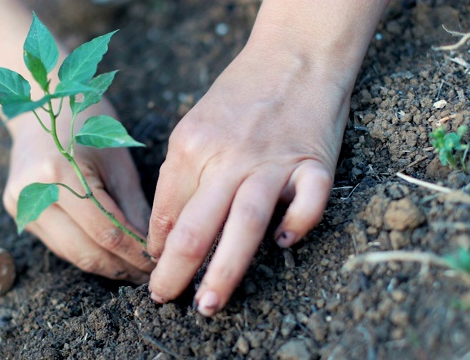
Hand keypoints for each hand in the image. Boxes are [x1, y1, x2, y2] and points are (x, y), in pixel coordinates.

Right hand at [4, 101, 153, 282]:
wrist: (41, 101)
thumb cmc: (86, 121)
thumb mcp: (117, 159)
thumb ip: (134, 206)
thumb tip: (153, 249)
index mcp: (60, 172)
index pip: (106, 230)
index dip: (134, 253)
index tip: (157, 264)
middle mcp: (34, 192)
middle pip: (84, 249)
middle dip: (120, 267)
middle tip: (147, 275)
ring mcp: (20, 202)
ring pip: (69, 253)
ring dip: (103, 265)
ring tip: (131, 270)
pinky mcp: (16, 209)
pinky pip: (57, 242)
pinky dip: (84, 251)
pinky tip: (107, 256)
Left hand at [146, 38, 352, 314]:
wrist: (291, 57)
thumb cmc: (238, 97)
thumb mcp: (194, 128)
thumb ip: (179, 179)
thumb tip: (164, 234)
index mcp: (192, 145)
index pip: (167, 209)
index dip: (157, 245)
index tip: (155, 268)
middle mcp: (229, 156)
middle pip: (197, 223)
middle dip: (176, 269)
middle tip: (164, 298)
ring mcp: (273, 159)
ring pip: (245, 222)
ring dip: (225, 268)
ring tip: (208, 303)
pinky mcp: (314, 160)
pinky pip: (309, 200)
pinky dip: (298, 223)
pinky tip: (284, 244)